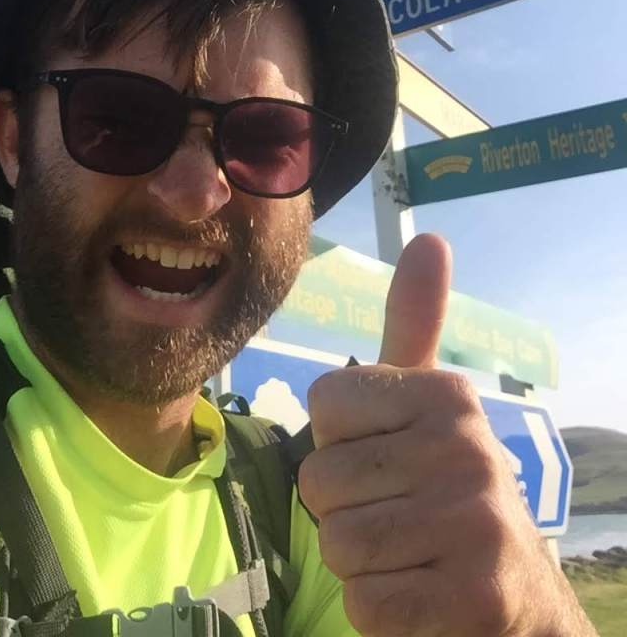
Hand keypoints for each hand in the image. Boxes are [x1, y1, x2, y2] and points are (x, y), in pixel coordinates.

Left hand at [299, 233, 593, 636]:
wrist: (515, 596)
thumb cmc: (445, 486)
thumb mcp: (428, 403)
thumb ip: (415, 324)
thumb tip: (430, 237)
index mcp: (447, 395)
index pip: (324, 405)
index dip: (340, 442)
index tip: (386, 456)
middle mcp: (468, 448)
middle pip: (320, 479)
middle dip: (344, 509)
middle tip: (399, 515)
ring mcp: (475, 524)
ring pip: (338, 543)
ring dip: (361, 563)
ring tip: (409, 553)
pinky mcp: (473, 598)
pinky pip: (365, 604)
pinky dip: (381, 611)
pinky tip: (422, 595)